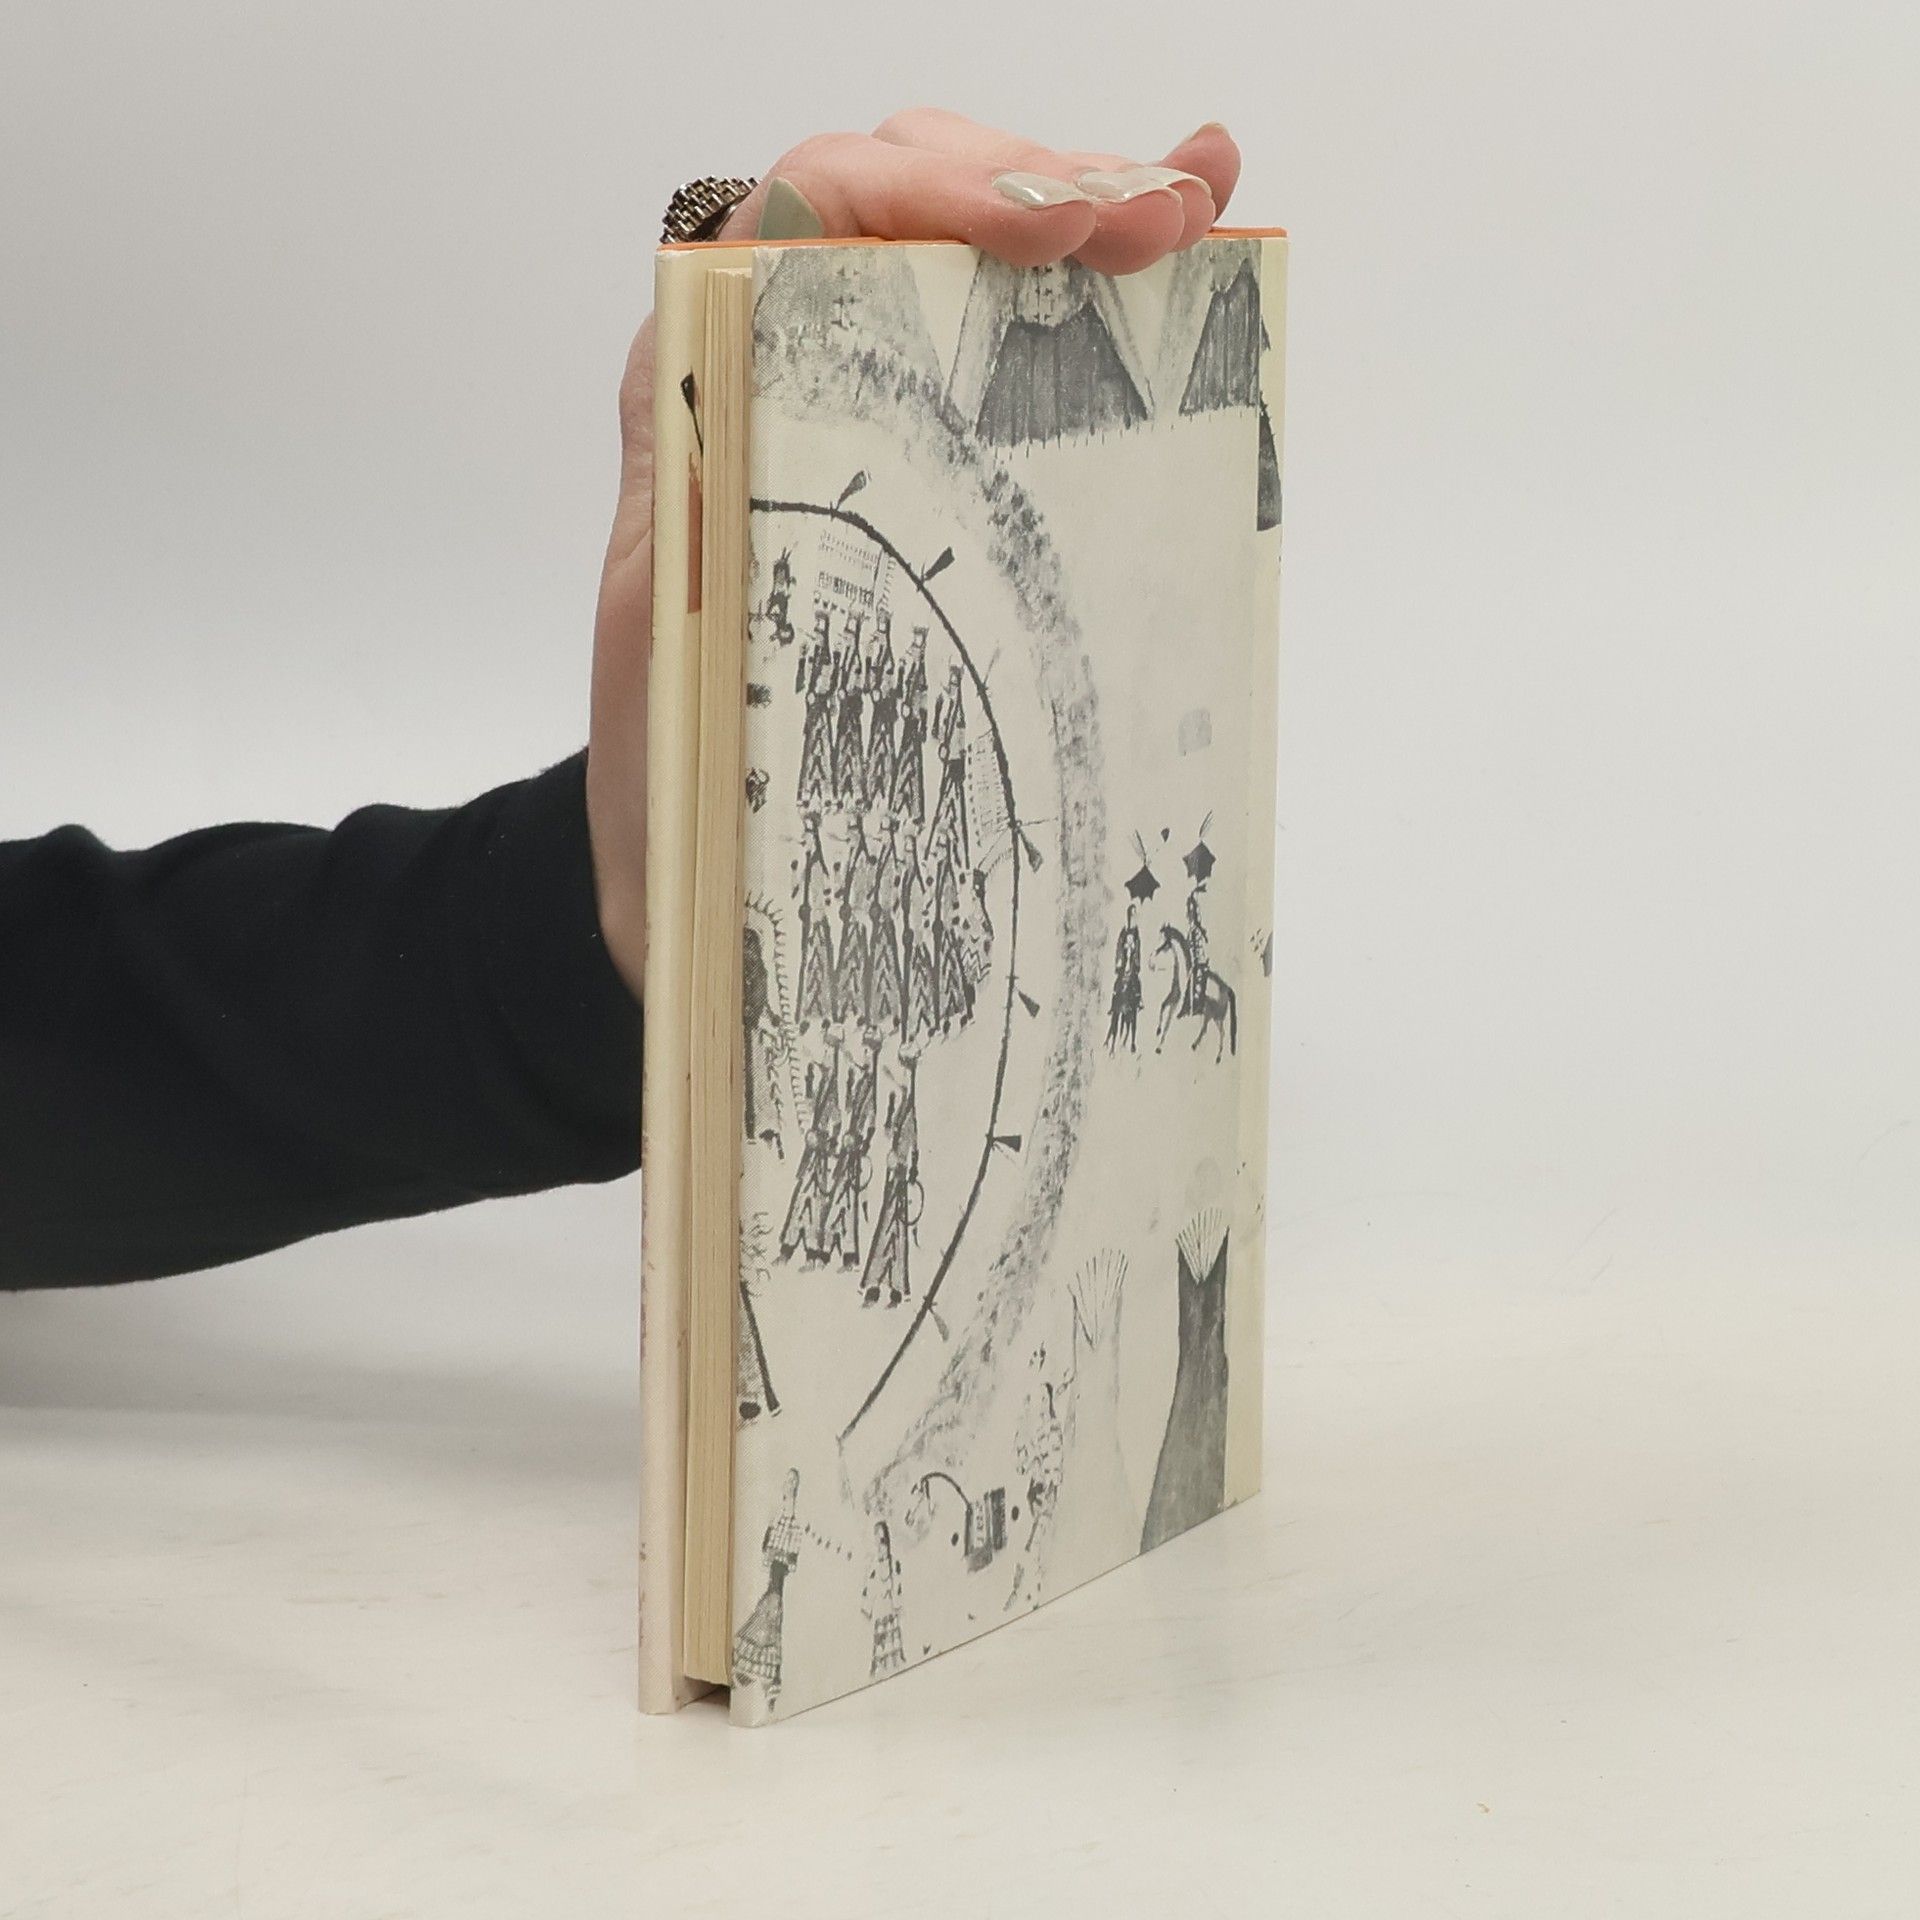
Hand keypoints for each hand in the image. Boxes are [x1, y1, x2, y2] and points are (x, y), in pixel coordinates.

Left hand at [586, 110, 1242, 998]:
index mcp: (704, 390)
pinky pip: (1003, 344)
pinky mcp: (918, 465)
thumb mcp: (678, 652)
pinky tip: (1187, 240)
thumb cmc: (677, 780)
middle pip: (907, 197)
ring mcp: (855, 409)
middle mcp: (774, 370)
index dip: (935, 188)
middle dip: (1040, 185)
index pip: (811, 209)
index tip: (1054, 233)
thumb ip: (699, 522)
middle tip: (1160, 218)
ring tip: (1188, 208)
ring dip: (1082, 211)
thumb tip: (747, 400)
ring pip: (964, 250)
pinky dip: (1095, 287)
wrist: (692, 872)